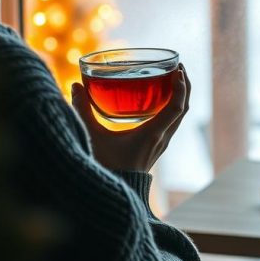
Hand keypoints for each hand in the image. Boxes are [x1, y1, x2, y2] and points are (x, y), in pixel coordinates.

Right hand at [70, 65, 189, 173]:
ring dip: (180, 96)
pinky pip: (172, 123)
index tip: (178, 70)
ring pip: (179, 116)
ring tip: (173, 78)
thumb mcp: (93, 137)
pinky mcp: (156, 147)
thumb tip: (75, 86)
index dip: (181, 88)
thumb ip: (83, 111)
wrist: (114, 194)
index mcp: (152, 134)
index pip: (176, 108)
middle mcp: (161, 138)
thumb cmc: (105, 167)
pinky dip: (172, 107)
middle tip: (178, 66)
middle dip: (184, 86)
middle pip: (183, 109)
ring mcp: (161, 144)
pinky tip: (159, 99)